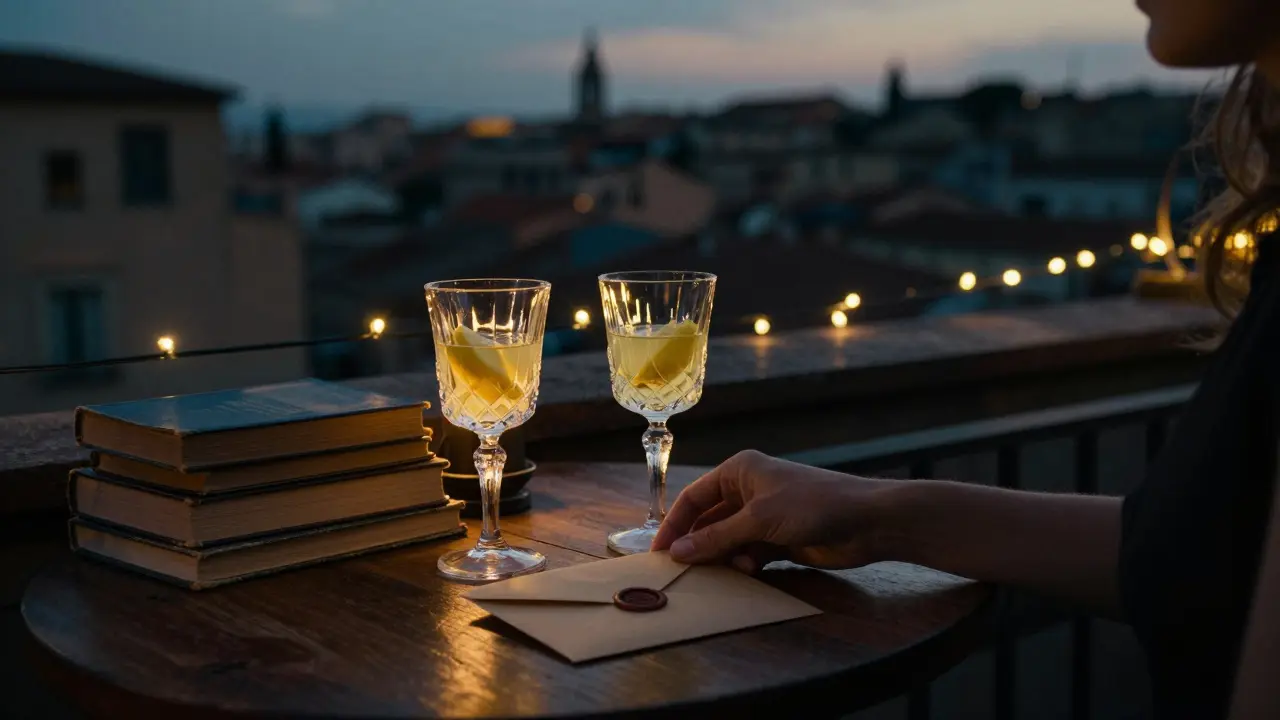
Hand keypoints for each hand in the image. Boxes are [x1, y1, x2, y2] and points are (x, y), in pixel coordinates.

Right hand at [651, 450, 897, 572]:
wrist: (867, 521)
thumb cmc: (812, 505)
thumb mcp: (759, 519)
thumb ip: (718, 537)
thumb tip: (677, 553)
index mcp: (740, 472)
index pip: (695, 498)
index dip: (675, 524)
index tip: (659, 552)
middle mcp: (748, 491)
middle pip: (710, 521)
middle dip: (697, 544)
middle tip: (679, 571)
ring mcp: (764, 517)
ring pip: (728, 540)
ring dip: (721, 557)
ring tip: (715, 574)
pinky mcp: (779, 540)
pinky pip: (748, 553)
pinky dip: (743, 564)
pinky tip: (745, 572)